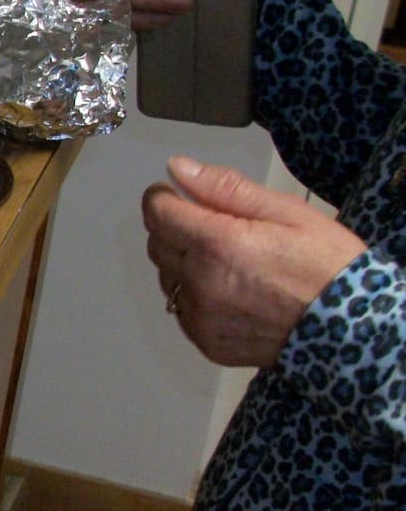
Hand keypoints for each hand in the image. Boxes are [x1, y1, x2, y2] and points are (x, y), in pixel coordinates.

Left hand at [144, 156, 365, 366]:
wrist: (352, 328)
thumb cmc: (327, 266)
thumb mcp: (287, 211)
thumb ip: (225, 189)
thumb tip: (179, 169)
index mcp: (218, 244)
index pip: (158, 213)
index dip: (163, 198)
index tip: (174, 195)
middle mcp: (202, 284)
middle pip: (157, 244)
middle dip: (174, 227)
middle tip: (212, 225)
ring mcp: (202, 318)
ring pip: (168, 278)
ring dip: (184, 263)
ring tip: (229, 261)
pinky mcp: (207, 341)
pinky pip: (183, 311)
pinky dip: (197, 296)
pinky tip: (231, 290)